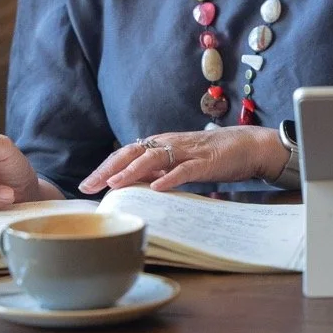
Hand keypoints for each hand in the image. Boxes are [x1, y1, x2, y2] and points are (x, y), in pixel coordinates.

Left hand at [78, 126, 288, 193]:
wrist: (246, 145)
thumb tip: (132, 185)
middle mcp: (169, 144)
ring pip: (154, 158)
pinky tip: (158, 187)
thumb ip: (157, 171)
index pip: (126, 154)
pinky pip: (184, 169)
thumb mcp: (178, 163)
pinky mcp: (205, 161)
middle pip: (132, 153)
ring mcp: (187, 151)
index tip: (86, 184)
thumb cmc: (210, 156)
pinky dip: (170, 178)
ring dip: (132, 170)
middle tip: (89, 186)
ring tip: (114, 183)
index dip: (105, 167)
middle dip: (109, 169)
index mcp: (160, 144)